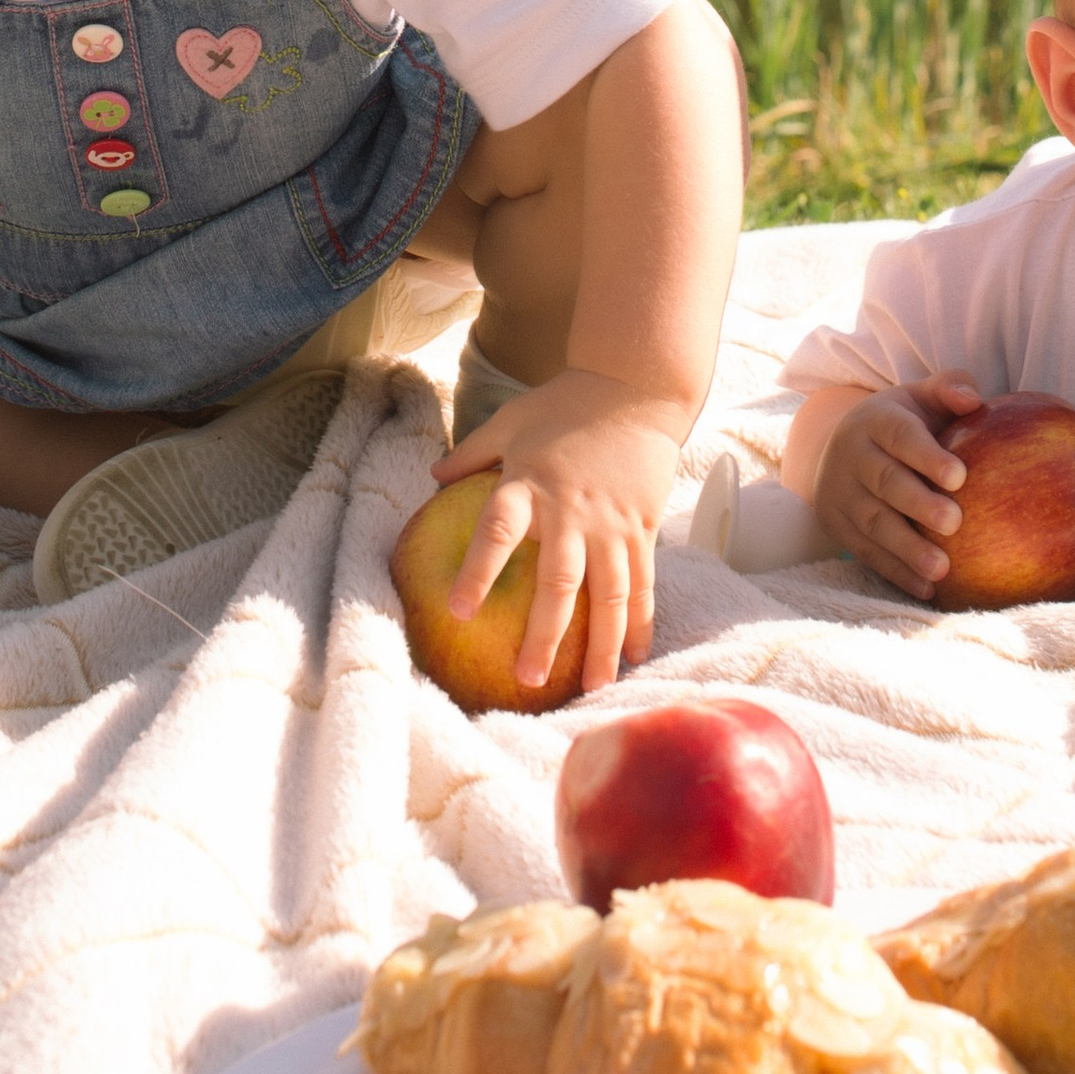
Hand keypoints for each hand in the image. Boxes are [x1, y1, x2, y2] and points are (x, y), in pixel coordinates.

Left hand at [433, 367, 683, 692]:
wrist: (636, 387)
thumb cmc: (566, 404)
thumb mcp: (511, 420)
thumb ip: (472, 452)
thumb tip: (431, 475)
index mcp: (529, 485)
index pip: (498, 532)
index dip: (478, 571)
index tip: (458, 610)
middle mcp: (571, 512)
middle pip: (558, 583)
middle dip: (544, 635)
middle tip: (528, 678)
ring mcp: (612, 524)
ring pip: (609, 595)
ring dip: (602, 644)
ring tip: (592, 687)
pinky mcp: (643, 528)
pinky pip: (643, 583)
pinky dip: (641, 621)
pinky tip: (636, 655)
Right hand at [815, 375, 987, 596]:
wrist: (844, 448)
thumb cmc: (904, 423)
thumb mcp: (920, 399)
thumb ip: (949, 389)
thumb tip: (973, 399)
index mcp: (875, 419)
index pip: (900, 435)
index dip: (927, 455)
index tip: (960, 476)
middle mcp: (851, 454)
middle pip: (885, 482)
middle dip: (918, 504)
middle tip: (955, 523)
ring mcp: (839, 493)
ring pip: (872, 522)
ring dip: (907, 548)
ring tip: (942, 569)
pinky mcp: (836, 525)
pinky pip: (866, 552)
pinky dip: (896, 572)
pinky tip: (927, 589)